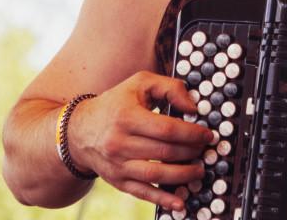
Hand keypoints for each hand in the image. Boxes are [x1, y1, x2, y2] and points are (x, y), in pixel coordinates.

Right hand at [68, 71, 212, 211]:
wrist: (79, 130)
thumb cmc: (115, 104)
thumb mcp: (140, 83)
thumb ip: (170, 88)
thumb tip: (193, 107)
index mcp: (127, 117)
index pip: (166, 129)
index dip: (191, 133)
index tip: (207, 134)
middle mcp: (119, 143)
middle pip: (164, 152)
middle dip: (191, 152)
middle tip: (205, 150)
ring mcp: (117, 165)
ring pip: (155, 175)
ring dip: (182, 175)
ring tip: (199, 170)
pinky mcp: (117, 181)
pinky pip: (143, 193)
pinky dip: (162, 199)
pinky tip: (180, 203)